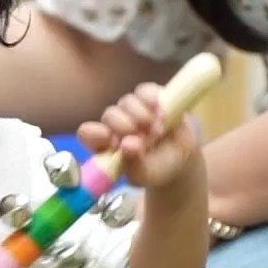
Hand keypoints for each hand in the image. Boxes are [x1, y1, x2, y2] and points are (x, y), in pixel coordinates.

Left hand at [78, 82, 200, 192]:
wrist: (180, 159)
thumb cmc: (155, 170)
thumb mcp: (145, 175)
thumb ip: (134, 165)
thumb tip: (128, 144)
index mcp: (104, 144)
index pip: (87, 133)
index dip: (96, 134)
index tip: (112, 142)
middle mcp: (114, 124)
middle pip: (109, 115)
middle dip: (124, 126)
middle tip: (143, 138)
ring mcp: (131, 109)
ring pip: (126, 103)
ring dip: (141, 116)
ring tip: (157, 131)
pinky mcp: (150, 97)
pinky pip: (144, 92)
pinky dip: (151, 100)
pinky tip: (160, 112)